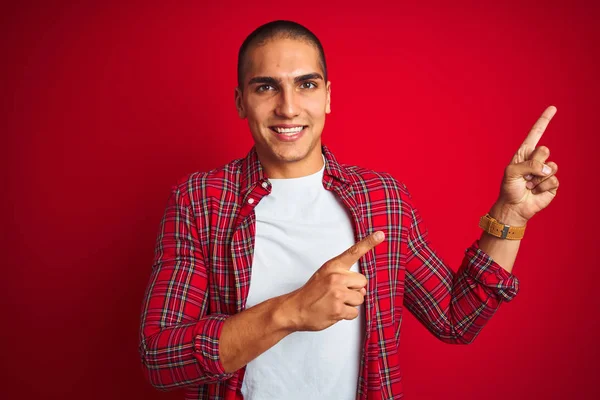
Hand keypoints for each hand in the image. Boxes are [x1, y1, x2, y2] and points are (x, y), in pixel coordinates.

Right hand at [285, 231, 384, 331]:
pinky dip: (346, 315)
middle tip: (338, 293)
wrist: (294, 309)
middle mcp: (336, 277)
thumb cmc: (311, 293)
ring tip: (334, 302)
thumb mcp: (325, 276)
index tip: (381, 235)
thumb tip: (364, 290)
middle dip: (354, 290)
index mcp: (333, 266)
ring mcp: (337, 294)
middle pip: (363, 282)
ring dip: (350, 303)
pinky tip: (334, 311)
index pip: (353, 252)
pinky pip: (354, 312)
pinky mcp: (338, 309)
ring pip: (360, 298)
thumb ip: (345, 278)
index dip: (369, 243)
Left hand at [493, 106, 559, 224]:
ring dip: (537, 178)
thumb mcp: (511, 172)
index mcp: (524, 153)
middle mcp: (536, 160)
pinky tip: (535, 191)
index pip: (536, 133)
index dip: (544, 120)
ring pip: (551, 166)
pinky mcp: (552, 183)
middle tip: (525, 175)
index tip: (553, 108)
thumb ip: (528, 165)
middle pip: (544, 150)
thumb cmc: (509, 188)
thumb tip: (547, 169)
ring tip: (529, 185)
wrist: (514, 207)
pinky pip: (553, 180)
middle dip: (534, 163)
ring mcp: (545, 171)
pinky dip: (542, 187)